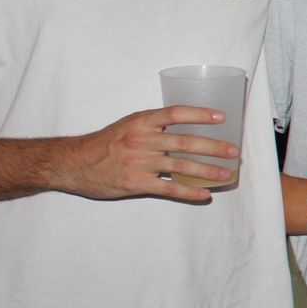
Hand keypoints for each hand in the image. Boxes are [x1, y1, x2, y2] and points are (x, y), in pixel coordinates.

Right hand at [58, 106, 238, 202]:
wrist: (72, 163)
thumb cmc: (103, 143)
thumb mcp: (127, 125)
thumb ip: (153, 126)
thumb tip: (186, 127)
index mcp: (141, 121)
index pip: (175, 113)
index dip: (200, 114)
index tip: (222, 118)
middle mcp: (141, 140)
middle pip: (185, 141)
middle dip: (213, 147)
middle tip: (234, 151)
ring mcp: (139, 162)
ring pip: (181, 166)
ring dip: (207, 171)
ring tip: (227, 174)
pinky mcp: (136, 183)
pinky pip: (168, 188)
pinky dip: (189, 192)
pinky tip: (204, 194)